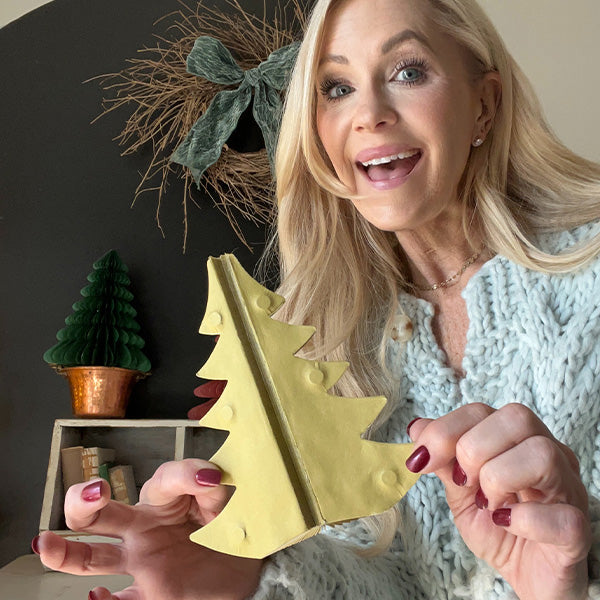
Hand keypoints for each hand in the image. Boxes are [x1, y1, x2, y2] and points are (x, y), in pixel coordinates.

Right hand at [35, 459, 263, 599]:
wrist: (245, 567)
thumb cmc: (230, 526)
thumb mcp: (228, 504)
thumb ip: (214, 490)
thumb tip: (207, 476)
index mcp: (165, 499)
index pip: (162, 480)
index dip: (184, 474)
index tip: (209, 479)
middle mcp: (144, 527)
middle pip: (102, 513)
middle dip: (85, 501)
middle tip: (94, 494)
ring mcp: (141, 561)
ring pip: (92, 557)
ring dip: (66, 551)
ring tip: (44, 543)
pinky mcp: (151, 593)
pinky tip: (96, 597)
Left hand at [406, 403, 590, 599]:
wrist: (526, 579)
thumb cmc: (498, 529)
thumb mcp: (461, 492)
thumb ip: (444, 460)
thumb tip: (417, 427)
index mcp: (516, 440)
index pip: (482, 411)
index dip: (445, 430)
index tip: (420, 459)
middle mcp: (549, 455)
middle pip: (516, 418)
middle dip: (473, 448)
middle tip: (463, 482)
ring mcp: (569, 490)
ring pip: (541, 453)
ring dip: (498, 478)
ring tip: (488, 505)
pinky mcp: (577, 531)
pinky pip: (561, 514)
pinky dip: (523, 518)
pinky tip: (506, 524)